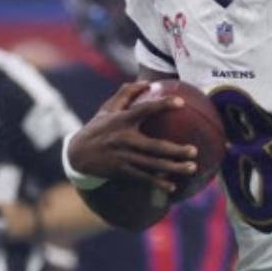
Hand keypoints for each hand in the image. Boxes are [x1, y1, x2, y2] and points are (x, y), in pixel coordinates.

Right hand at [68, 81, 201, 194]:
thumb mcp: (107, 109)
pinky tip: (172, 187)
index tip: (181, 102)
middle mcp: (123, 139)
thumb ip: (126, 93)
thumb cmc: (98, 128)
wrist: (77, 154)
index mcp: (122, 120)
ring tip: (192, 168)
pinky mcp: (121, 172)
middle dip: (175, 150)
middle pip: (154, 146)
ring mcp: (123, 157)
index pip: (144, 110)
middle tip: (194, 150)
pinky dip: (157, 183)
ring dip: (173, 168)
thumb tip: (147, 83)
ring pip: (152, 165)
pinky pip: (143, 178)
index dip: (162, 105)